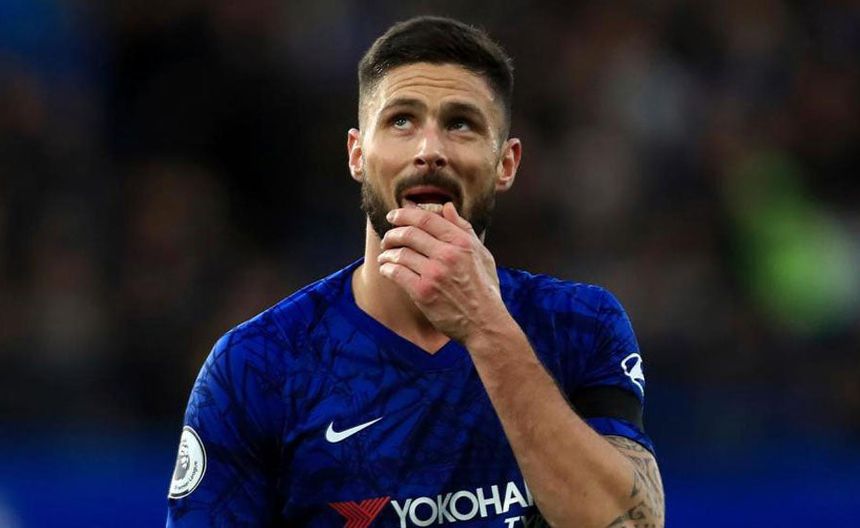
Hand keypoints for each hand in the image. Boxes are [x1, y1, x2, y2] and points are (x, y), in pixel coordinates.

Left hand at [378, 202, 507, 342]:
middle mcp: (447, 254)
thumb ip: (464, 229)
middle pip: (409, 234)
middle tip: (387, 238)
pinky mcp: (423, 292)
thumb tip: (447, 208)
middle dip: (392, 233)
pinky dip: (387, 269)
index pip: (426, 219)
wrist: (485, 322)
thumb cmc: (485, 288)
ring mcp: (434, 273)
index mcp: (461, 242)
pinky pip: (396, 273)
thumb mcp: (481, 254)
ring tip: (385, 256)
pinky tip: (386, 270)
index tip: (393, 216)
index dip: (405, 214)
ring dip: (387, 253)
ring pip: (400, 253)